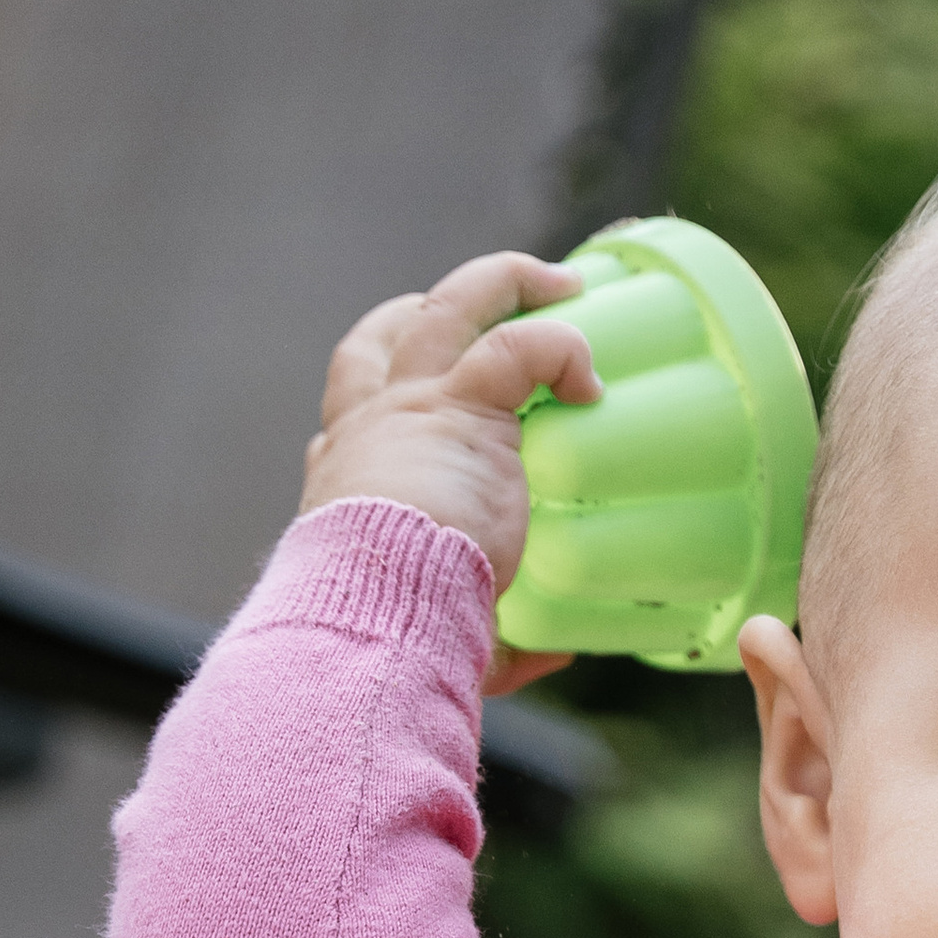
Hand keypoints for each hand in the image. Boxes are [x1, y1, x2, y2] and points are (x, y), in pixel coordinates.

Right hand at [299, 250, 597, 693]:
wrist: (377, 615)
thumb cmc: (395, 637)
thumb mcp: (445, 632)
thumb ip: (501, 641)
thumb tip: (550, 654)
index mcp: (347, 478)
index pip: (355, 409)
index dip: (389, 388)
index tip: (434, 395)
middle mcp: (367, 428)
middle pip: (392, 331)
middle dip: (440, 306)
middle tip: (494, 305)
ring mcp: (409, 407)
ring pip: (449, 307)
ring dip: (505, 283)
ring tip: (561, 285)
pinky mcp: (458, 406)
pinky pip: (514, 346)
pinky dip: (558, 348)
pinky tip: (589, 377)